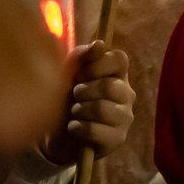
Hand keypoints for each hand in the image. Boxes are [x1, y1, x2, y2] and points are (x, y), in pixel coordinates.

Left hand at [42, 42, 135, 164]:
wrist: (57, 135)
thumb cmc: (65, 98)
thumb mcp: (67, 73)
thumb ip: (81, 57)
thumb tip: (99, 44)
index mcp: (116, 74)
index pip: (119, 59)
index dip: (97, 64)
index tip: (80, 73)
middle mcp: (126, 94)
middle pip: (109, 85)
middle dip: (83, 91)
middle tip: (74, 96)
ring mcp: (125, 117)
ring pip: (102, 109)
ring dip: (79, 111)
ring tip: (74, 113)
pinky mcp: (118, 139)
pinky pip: (94, 130)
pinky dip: (77, 128)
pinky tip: (74, 128)